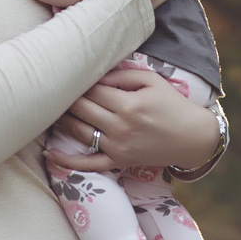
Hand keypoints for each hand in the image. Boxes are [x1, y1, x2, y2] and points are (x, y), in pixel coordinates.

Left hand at [45, 67, 220, 172]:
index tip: (69, 74)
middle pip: (82, 109)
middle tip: (54, 88)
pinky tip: (50, 153)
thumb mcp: (151, 80)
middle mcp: (121, 128)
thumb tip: (95, 76)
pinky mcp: (119, 162)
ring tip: (48, 109)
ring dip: (62, 120)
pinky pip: (89, 164)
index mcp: (128, 105)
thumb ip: (121, 76)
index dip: (79, 82)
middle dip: (66, 98)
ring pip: (80, 132)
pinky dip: (68, 161)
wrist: (192, 138)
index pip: (92, 91)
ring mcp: (118, 148)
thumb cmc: (171, 104)